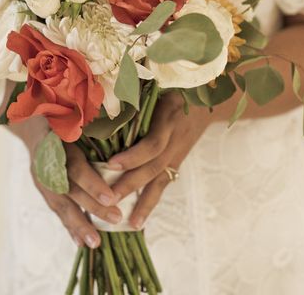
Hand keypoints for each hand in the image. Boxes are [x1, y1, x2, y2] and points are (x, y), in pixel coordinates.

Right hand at [21, 117, 122, 247]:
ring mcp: (41, 176)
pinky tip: (81, 243)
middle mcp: (46, 162)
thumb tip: (119, 117)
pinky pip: (57, 209)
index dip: (92, 183)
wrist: (30, 117)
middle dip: (92, 207)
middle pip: (70, 190)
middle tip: (116, 219)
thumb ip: (90, 118)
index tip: (112, 197)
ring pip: (61, 204)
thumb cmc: (61, 110)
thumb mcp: (73, 110)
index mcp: (56, 142)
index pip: (75, 167)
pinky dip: (69, 226)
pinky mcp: (42, 187)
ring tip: (96, 243)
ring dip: (78, 224)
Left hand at [106, 91, 209, 228]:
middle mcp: (174, 135)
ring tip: (126, 221)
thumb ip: (132, 91)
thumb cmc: (170, 81)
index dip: (133, 156)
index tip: (111, 164)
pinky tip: (137, 221)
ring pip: (159, 179)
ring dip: (141, 200)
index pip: (153, 143)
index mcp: (168, 115)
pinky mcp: (176, 159)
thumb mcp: (155, 81)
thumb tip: (96, 100)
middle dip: (130, 183)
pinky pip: (163, 183)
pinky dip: (149, 202)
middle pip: (153, 165)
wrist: (207, 91)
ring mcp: (177, 149)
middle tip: (108, 198)